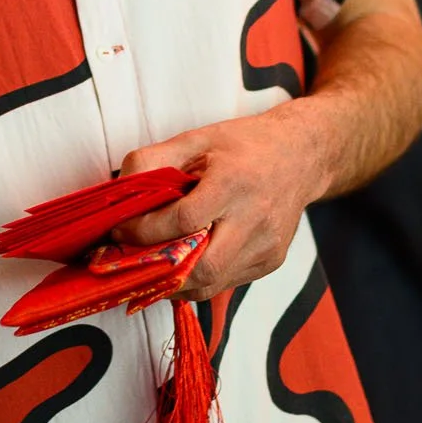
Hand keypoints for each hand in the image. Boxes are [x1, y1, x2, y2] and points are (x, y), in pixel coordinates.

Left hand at [116, 107, 324, 303]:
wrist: (301, 156)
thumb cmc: (245, 145)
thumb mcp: (197, 138)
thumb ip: (153, 160)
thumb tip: (120, 191)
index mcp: (234, 182)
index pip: (183, 221)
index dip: (144, 231)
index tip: (120, 232)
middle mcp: (255, 219)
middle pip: (202, 268)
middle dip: (158, 272)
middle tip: (129, 261)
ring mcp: (267, 246)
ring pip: (212, 284)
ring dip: (174, 282)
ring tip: (151, 265)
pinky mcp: (271, 261)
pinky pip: (227, 283)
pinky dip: (199, 279)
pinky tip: (185, 261)